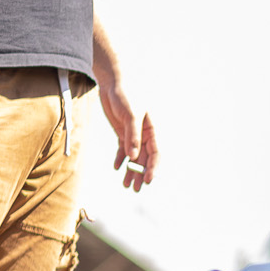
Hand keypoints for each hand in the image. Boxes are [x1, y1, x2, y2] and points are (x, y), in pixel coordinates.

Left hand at [96, 76, 157, 192]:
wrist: (114, 81)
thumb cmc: (127, 94)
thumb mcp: (131, 113)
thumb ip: (132, 135)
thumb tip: (133, 156)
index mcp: (153, 130)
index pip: (156, 154)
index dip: (153, 168)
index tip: (148, 180)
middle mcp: (145, 134)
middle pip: (145, 159)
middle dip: (141, 175)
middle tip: (136, 189)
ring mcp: (134, 133)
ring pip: (134, 157)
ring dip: (131, 171)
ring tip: (126, 185)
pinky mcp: (123, 131)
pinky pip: (123, 149)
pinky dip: (121, 159)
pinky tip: (117, 168)